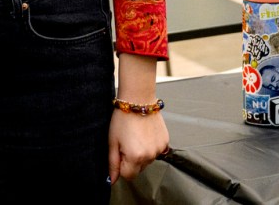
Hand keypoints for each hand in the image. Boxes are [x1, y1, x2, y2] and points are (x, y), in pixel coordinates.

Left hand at [108, 53, 169, 184]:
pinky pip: (156, 151)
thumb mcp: (112, 141)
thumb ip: (113, 163)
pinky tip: (145, 133)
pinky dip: (150, 146)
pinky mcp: (166, 141)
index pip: (128, 176)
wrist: (138, 99)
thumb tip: (112, 180)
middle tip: (127, 141)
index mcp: (136, 157)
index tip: (120, 151)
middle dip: (131, 160)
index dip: (122, 165)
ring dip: (142, 153)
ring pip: (148, 160)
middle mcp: (150, 156)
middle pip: (139, 169)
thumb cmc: (122, 118)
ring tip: (136, 135)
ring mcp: (159, 149)